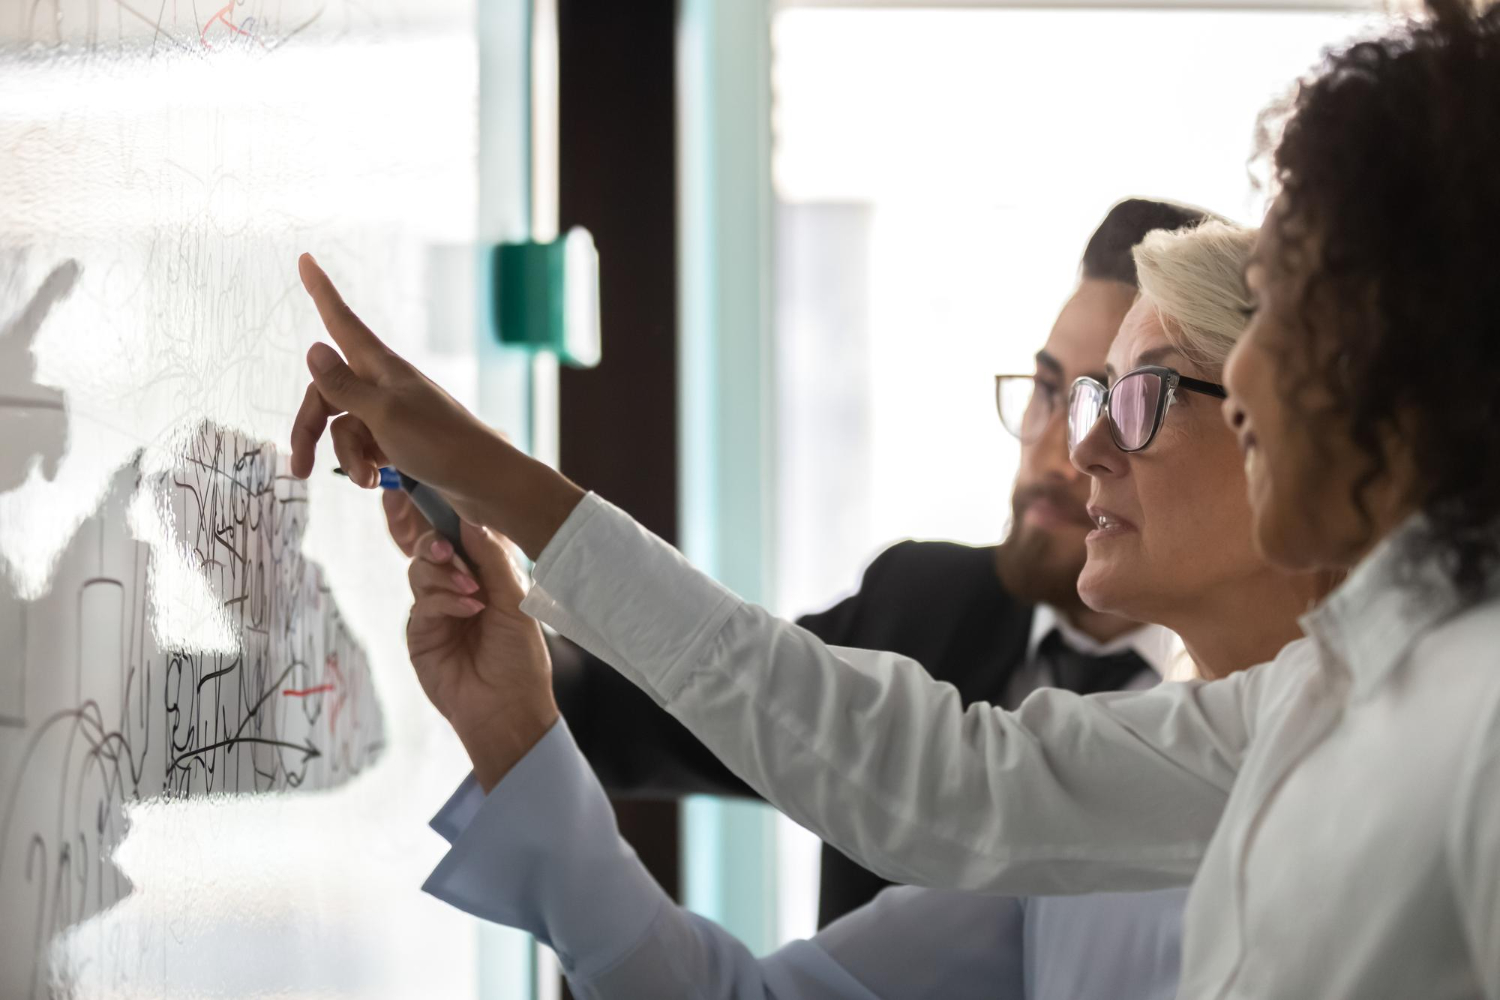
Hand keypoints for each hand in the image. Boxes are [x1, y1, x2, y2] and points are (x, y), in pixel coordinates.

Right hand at [289, 253, 583, 557]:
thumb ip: (345, 386)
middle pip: (327, 393)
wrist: (486, 484)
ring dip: (346, 456)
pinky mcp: (399, 442)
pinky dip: (363, 466)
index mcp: (382, 367)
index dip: (321, 291)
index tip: (306, 257)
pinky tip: (376, 482)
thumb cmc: (441, 445)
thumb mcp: (384, 415)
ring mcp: (392, 414)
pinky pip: (363, 448)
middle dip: (310, 430)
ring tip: (365, 479)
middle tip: (299, 467)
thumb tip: (313, 347)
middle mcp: (385, 385)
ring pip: (343, 427)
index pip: (342, 322)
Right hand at [406, 518, 558, 789]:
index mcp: (485, 575)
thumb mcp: (516, 601)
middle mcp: (458, 587)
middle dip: (439, 543)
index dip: (451, 520)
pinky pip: (422, 601)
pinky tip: (468, 609)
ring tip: (472, 591)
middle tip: (451, 551)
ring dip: (444, 573)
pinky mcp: (421, 631)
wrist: (507, 707)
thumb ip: (493, 559)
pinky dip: (444, 599)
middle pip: (432, 547)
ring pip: (421, 569)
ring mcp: (436, 609)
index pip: (461, 538)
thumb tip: (471, 521)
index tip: (446, 502)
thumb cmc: (520, 658)